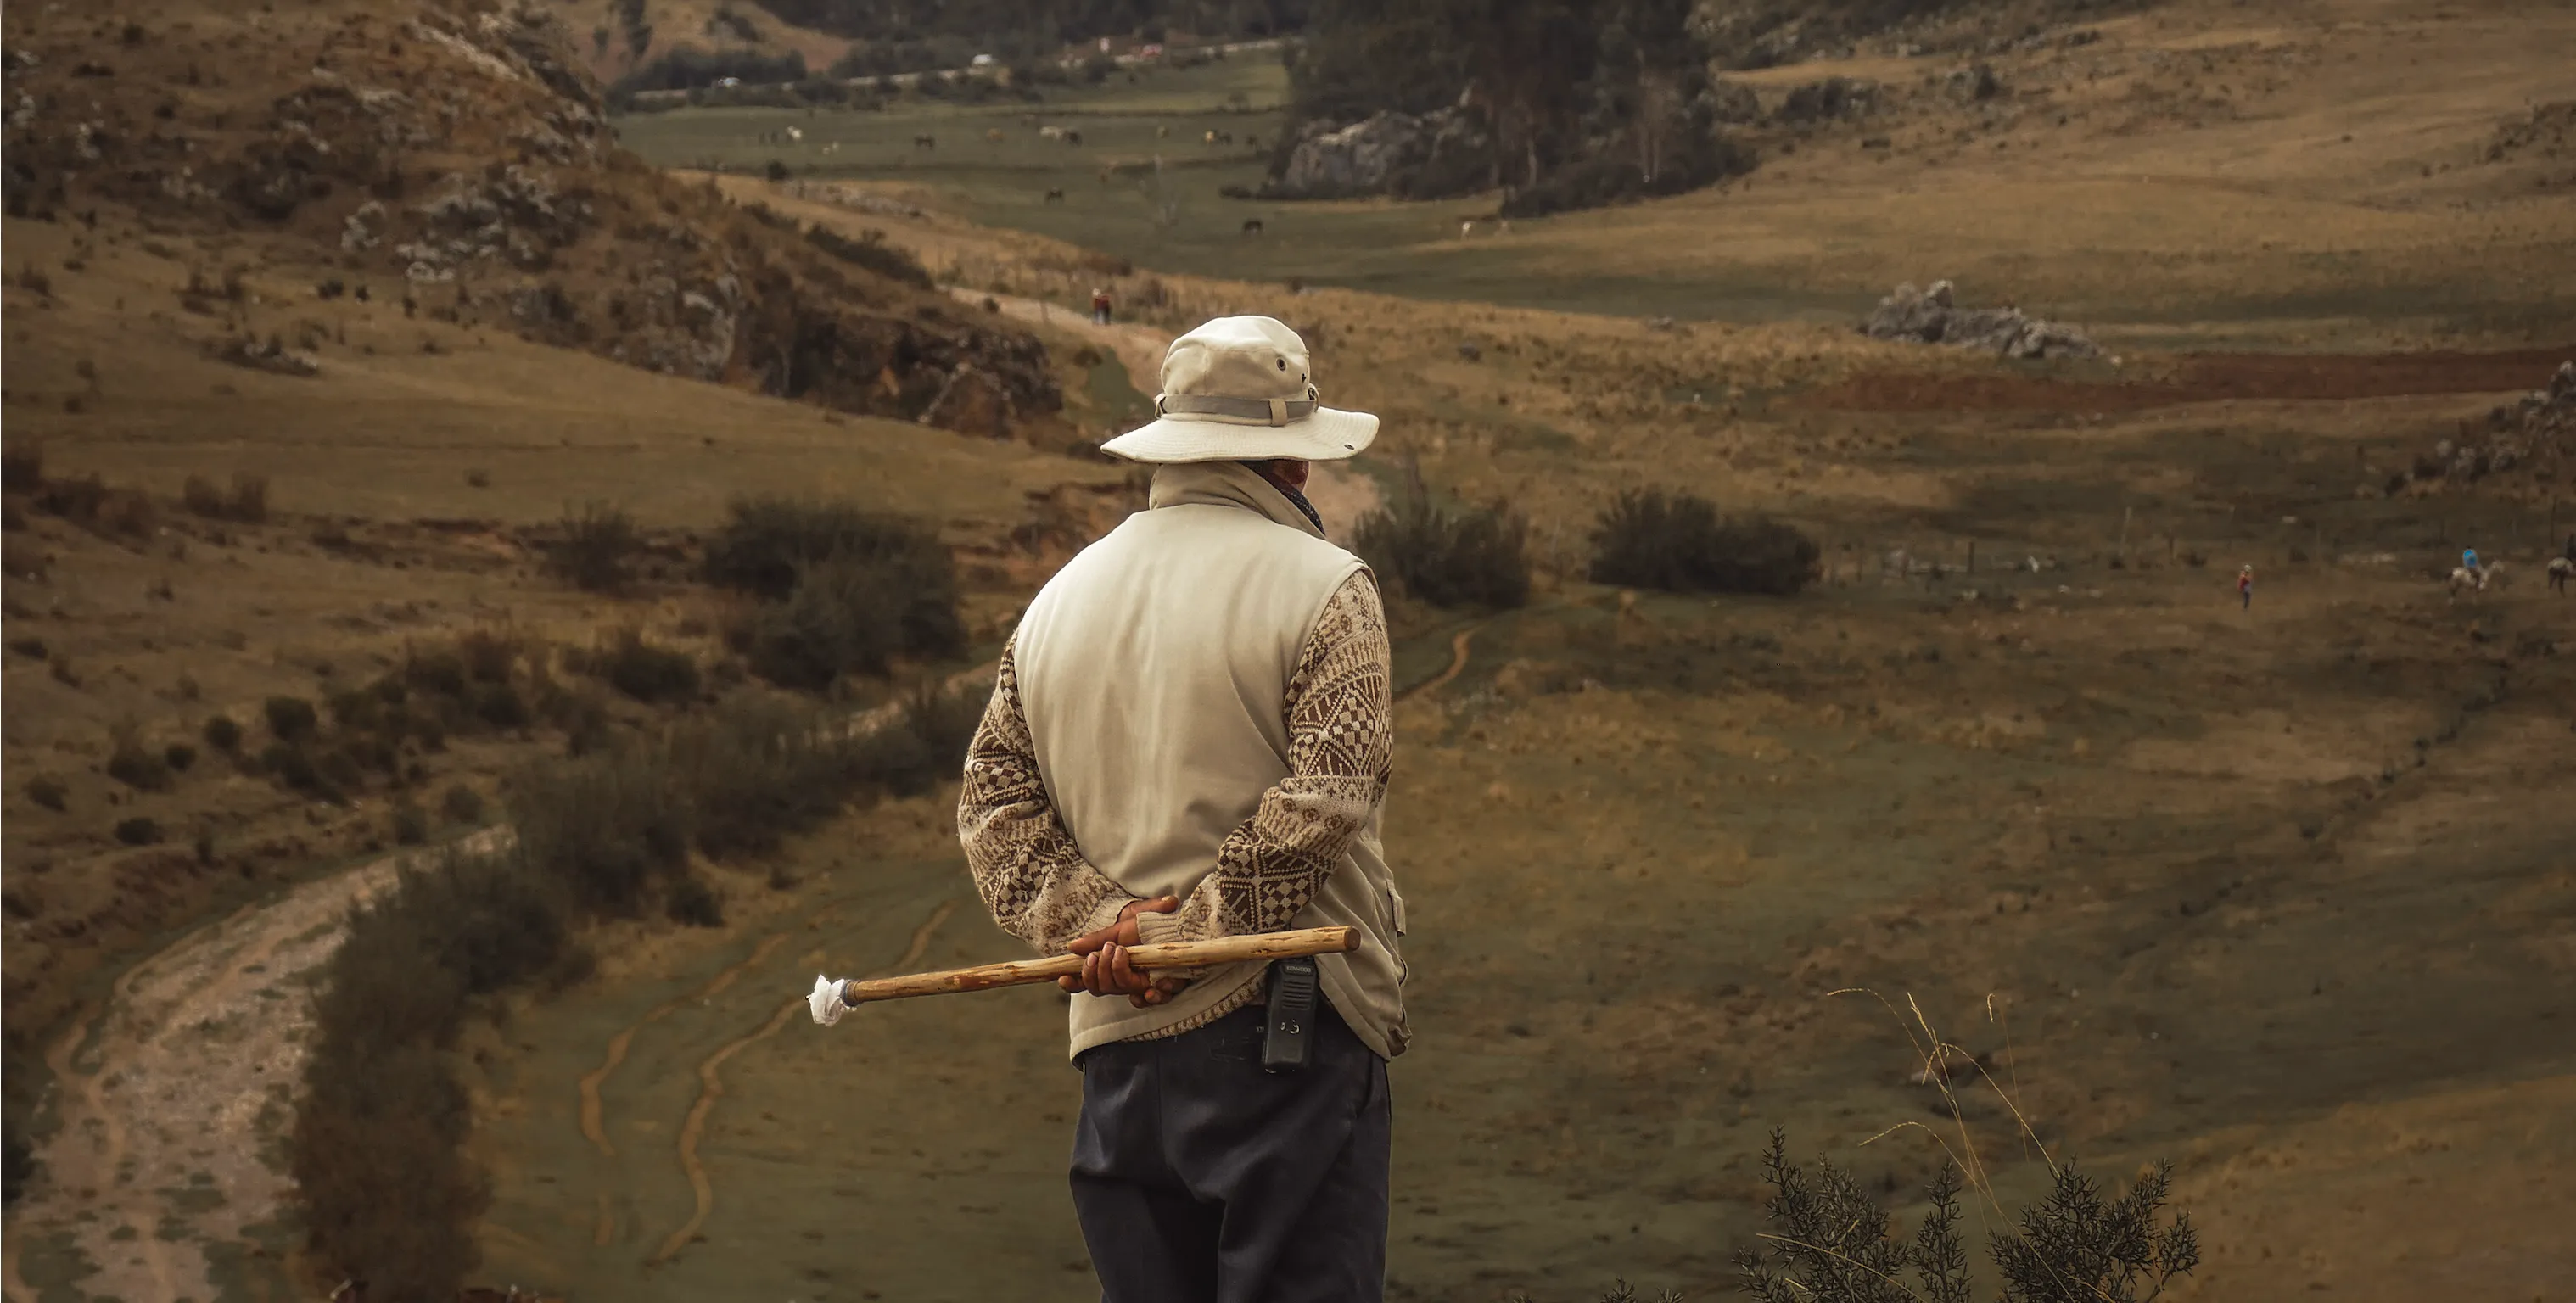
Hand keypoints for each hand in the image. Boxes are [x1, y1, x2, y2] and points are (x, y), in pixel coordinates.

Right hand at [1060, 897, 1191, 1007]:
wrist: (1169, 921)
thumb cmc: (1142, 924)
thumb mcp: (1118, 928)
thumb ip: (1096, 939)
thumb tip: (1071, 946)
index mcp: (1109, 966)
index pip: (1087, 981)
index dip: (1074, 984)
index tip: (1063, 978)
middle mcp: (1122, 978)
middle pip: (1101, 988)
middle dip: (1099, 970)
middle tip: (1106, 949)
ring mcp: (1140, 983)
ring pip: (1122, 992)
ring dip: (1117, 974)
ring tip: (1122, 952)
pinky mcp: (1161, 985)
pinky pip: (1152, 999)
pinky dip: (1148, 996)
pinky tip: (1149, 990)